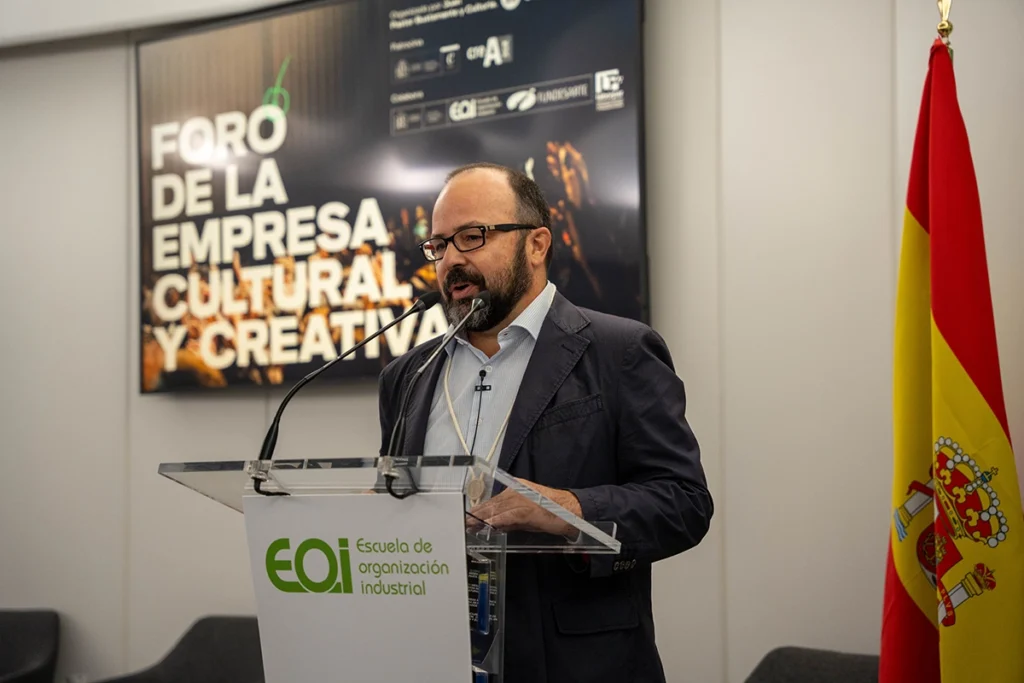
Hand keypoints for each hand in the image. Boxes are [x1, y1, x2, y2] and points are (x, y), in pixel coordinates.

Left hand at [468, 478, 582, 536]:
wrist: (573, 512)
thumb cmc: (553, 513)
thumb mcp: (528, 515)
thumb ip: (511, 518)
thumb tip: (494, 525)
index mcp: (516, 488)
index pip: (494, 500)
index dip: (480, 510)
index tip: (468, 517)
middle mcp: (517, 490)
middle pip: (492, 503)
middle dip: (477, 515)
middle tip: (463, 523)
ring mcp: (522, 499)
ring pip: (497, 509)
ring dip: (482, 518)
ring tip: (471, 526)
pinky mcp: (527, 509)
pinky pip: (508, 516)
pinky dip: (497, 521)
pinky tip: (488, 527)